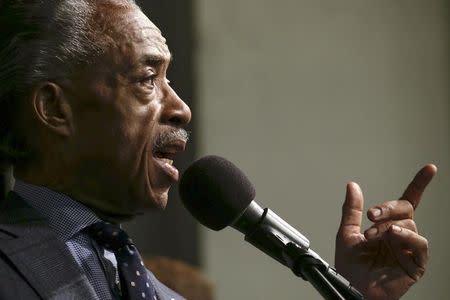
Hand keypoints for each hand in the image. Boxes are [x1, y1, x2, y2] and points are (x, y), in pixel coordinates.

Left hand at [335, 164, 436, 299]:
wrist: (351, 288)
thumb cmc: (350, 267)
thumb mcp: (346, 233)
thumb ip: (351, 210)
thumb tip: (352, 186)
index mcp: (386, 227)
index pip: (405, 203)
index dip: (418, 185)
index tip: (430, 169)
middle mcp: (399, 236)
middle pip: (405, 209)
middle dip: (388, 208)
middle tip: (371, 215)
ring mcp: (408, 249)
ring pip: (409, 224)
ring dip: (388, 226)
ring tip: (372, 235)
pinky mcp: (415, 264)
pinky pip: (420, 244)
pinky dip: (407, 236)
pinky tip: (392, 236)